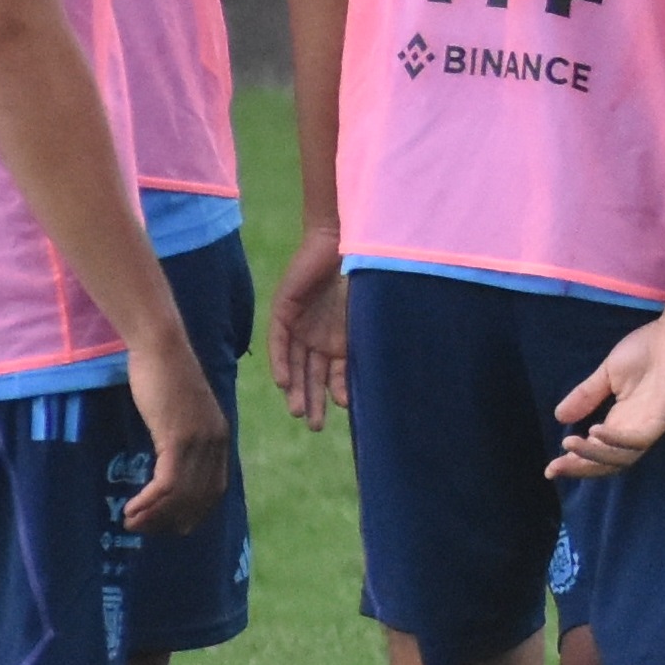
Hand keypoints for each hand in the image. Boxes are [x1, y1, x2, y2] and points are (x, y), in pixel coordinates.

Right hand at [117, 334, 235, 536]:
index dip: (193, 513)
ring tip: (131, 524)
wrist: (161, 347)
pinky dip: (149, 502)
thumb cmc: (165, 373)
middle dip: (170, 521)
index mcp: (220, 439)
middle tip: (145, 530)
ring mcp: (199, 442)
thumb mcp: (183, 410)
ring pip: (180, 496)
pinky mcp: (178, 438)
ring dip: (154, 516)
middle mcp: (215, 444)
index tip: (171, 525)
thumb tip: (170, 461)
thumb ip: (183, 435)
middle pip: (198, 499)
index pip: (214, 491)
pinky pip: (166, 484)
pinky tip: (132, 508)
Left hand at [270, 226, 350, 429]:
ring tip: (299, 412)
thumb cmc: (367, 275)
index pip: (337, 373)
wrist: (346, 238)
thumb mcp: (369, 316)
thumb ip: (368, 344)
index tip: (344, 407)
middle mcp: (319, 335)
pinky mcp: (284, 309)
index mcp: (342, 339)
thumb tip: (385, 378)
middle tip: (315, 426)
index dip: (340, 390)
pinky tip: (284, 382)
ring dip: (296, 388)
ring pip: (295, 364)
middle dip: (314, 400)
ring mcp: (301, 323)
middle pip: (313, 375)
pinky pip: (279, 342)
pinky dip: (281, 362)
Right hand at [548, 307, 664, 479]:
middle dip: (580, 468)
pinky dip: (615, 440)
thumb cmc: (648, 350)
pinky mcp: (664, 418)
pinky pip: (638, 439)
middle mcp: (637, 431)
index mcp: (624, 422)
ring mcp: (651, 426)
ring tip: (570, 445)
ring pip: (622, 457)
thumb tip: (559, 417)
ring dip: (594, 455)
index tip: (550, 468)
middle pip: (609, 463)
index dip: (576, 462)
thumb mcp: (608, 374)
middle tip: (554, 469)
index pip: (599, 452)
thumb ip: (586, 396)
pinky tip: (594, 431)